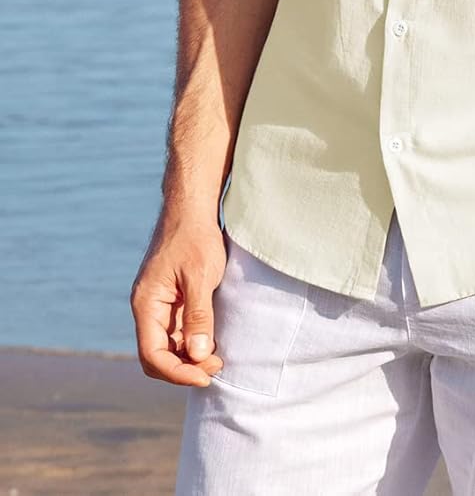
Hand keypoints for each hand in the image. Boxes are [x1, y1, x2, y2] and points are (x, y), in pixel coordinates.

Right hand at [130, 211, 227, 386]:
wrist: (192, 208)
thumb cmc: (195, 236)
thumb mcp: (201, 275)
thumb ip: (199, 315)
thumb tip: (199, 354)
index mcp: (146, 303)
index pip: (152, 354)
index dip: (177, 373)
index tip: (205, 376)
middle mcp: (147, 308)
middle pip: (157, 356)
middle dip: (184, 369)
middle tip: (216, 367)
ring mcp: (158, 305)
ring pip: (168, 346)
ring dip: (189, 358)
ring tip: (218, 358)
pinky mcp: (171, 300)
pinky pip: (176, 332)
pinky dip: (191, 342)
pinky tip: (211, 342)